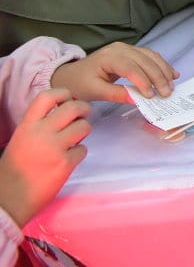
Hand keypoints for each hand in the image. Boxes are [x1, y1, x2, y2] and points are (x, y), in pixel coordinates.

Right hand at [0, 89, 90, 226]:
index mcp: (27, 126)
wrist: (9, 199)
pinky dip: (79, 153)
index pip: (48, 96)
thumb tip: (63, 112)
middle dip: (83, 109)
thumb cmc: (15, 170)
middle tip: (82, 117)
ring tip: (74, 140)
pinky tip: (68, 159)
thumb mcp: (21, 139)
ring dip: (83, 132)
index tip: (69, 99)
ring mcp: (54, 148)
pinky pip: (83, 149)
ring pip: (84, 127)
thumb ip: (39, 125)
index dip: (63, 94)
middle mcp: (41, 133)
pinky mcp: (65, 164)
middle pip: (74, 108)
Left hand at [52, 42, 175, 102]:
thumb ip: (116, 94)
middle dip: (158, 76)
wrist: (71, 74)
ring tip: (172, 84)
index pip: (130, 68)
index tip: (151, 96)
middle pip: (145, 60)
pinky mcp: (131, 51)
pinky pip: (150, 56)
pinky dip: (162, 65)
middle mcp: (120, 48)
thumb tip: (138, 100)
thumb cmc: (80, 84)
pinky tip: (171, 74)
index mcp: (108, 57)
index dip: (143, 81)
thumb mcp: (94, 91)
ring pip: (151, 56)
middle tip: (167, 93)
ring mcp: (127, 48)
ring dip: (164, 70)